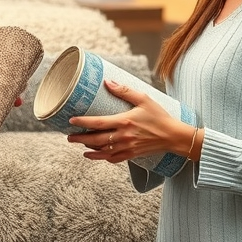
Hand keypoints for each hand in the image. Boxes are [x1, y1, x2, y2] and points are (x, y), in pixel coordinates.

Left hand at [66, 80, 187, 162]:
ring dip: (88, 149)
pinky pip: (112, 159)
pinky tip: (94, 155)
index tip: (71, 121)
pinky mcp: (131, 155)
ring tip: (78, 146)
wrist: (173, 136)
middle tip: (68, 137)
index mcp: (124, 121)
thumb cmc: (159, 116)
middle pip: (95, 140)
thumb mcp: (144, 99)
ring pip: (102, 151)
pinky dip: (101, 158)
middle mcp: (123, 136)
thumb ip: (124, 91)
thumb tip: (108, 82)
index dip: (82, 122)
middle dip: (80, 139)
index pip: (98, 123)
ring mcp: (126, 148)